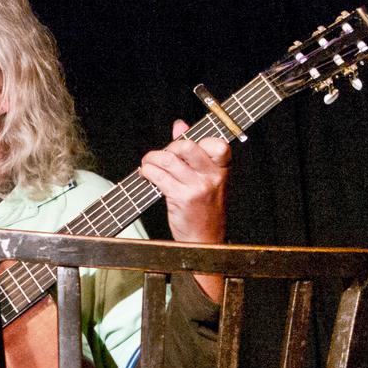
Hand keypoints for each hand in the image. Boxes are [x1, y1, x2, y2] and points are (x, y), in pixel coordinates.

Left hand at [140, 119, 231, 299]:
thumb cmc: (205, 210)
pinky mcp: (181, 198)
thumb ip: (194, 151)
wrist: (204, 241)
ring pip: (168, 159)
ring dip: (152, 159)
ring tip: (148, 163)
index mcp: (222, 169)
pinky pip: (159, 176)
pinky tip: (145, 174)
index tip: (182, 145)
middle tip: (160, 155)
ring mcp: (197, 187)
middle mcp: (212, 176)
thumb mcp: (206, 179)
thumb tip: (179, 125)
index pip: (216, 143)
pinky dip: (147, 172)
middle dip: (168, 147)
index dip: (196, 139)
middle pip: (186, 146)